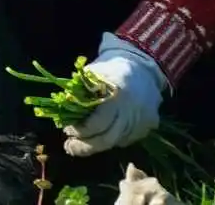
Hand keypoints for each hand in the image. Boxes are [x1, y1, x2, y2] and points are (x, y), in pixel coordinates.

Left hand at [63, 34, 165, 156]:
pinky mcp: (150, 126)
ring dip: (99, 143)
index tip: (67, 130)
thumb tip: (64, 109)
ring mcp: (143, 120)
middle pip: (108, 140)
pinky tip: (105, 132)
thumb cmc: (110, 70)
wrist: (142, 67)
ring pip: (117, 142)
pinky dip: (114, 139)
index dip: (81, 131)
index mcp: (116, 96)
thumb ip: (79, 91)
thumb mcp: (92, 74)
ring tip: (85, 140)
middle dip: (86, 147)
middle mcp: (132, 111)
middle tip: (70, 147)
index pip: (97, 124)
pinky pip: (128, 139)